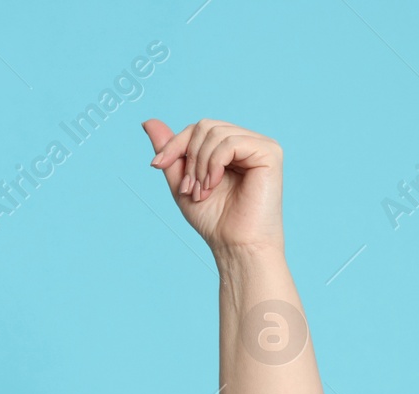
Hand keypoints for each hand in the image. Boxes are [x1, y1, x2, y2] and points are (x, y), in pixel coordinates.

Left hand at [141, 117, 284, 254]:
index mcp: (231, 148)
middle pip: (205, 126)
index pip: (198, 128)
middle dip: (189, 158)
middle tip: (190, 189)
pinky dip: (214, 164)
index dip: (175, 143)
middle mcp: (248, 142)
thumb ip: (171, 152)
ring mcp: (261, 146)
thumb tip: (148, 121)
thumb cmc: (215, 220)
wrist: (236, 246)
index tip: (155, 164)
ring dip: (200, 166)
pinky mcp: (269, 153)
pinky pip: (230, 142)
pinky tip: (214, 184)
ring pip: (215, 133)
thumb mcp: (183, 182)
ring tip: (202, 192)